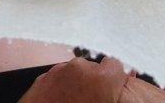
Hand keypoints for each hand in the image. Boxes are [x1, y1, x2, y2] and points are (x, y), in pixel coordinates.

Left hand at [20, 57, 164, 102]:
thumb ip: (115, 94)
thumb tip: (121, 85)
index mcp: (101, 77)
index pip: (117, 64)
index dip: (116, 77)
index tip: (115, 86)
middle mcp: (80, 68)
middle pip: (94, 68)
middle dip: (95, 81)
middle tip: (93, 99)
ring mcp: (59, 70)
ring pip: (75, 72)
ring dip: (76, 83)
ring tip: (75, 101)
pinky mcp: (42, 77)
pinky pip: (58, 77)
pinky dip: (61, 87)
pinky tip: (60, 101)